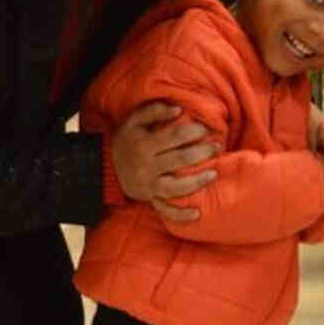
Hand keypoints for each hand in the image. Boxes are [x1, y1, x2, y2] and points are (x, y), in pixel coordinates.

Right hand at [111, 102, 219, 221]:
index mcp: (144, 145)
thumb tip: (178, 109)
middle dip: (203, 152)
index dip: (194, 131)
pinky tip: (197, 214)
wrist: (106, 166)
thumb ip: (154, 110)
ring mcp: (149, 186)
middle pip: (181, 159)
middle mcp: (147, 167)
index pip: (175, 136)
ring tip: (214, 173)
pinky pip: (166, 210)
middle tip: (217, 147)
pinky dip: (181, 215)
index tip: (206, 128)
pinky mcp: (150, 199)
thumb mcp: (133, 120)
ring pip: (177, 187)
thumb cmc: (126, 139)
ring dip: (198, 181)